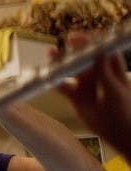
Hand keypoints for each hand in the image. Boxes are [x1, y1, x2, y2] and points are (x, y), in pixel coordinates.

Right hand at [55, 31, 130, 158]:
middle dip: (74, 49)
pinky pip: (63, 87)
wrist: (121, 134)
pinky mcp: (76, 97)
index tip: (81, 36)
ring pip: (71, 70)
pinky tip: (47, 77)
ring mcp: (86, 85)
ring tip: (51, 54)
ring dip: (61, 63)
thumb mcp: (115, 90)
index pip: (101, 49)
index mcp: (111, 68)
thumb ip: (105, 71)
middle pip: (83, 57)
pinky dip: (55, 82)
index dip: (91, 40)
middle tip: (65, 42)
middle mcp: (98, 74)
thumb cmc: (125, 111)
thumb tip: (99, 49)